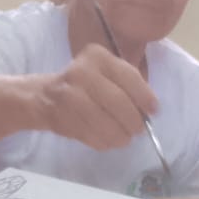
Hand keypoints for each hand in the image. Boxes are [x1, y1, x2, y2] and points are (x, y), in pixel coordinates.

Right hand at [39, 44, 158, 149]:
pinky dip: (104, 142)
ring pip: (105, 122)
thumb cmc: (84, 84)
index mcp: (97, 56)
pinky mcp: (62, 118)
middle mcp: (82, 72)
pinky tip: (107, 141)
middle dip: (133, 121)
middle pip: (118, 102)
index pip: (128, 76)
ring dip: (120, 136)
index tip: (154, 111)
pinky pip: (91, 135)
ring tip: (124, 139)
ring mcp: (70, 96)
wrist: (45, 96)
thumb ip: (127, 85)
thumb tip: (149, 110)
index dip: (144, 97)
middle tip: (139, 130)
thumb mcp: (104, 72)